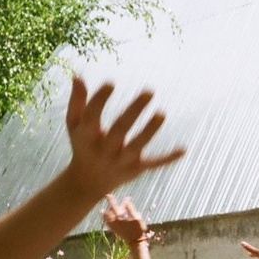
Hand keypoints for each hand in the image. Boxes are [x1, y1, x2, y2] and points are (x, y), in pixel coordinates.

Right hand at [63, 76, 184, 195]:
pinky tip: (183, 150)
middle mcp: (104, 149)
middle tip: (149, 91)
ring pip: (138, 146)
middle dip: (134, 111)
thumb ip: (77, 102)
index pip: (92, 116)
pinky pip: (153, 164)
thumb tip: (78, 76)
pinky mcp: (136, 169)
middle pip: (120, 129)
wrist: (88, 182)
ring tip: (162, 114)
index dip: (100, 100)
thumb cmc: (83, 145)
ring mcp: (121, 160)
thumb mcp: (75, 125)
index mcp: (86, 136)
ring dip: (150, 131)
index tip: (111, 83)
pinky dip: (168, 159)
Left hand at [103, 195, 151, 246]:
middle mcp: (114, 221)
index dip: (111, 200)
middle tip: (111, 200)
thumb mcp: (137, 217)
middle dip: (111, 205)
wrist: (135, 241)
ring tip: (104, 209)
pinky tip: (104, 217)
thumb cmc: (138, 229)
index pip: (114, 206)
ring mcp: (113, 226)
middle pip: (110, 211)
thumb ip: (131, 209)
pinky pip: (107, 223)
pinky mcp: (114, 230)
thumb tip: (127, 200)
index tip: (108, 194)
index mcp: (120, 217)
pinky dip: (105, 219)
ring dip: (107, 212)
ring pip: (107, 217)